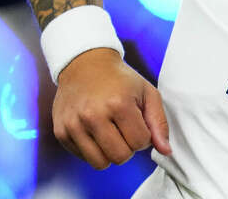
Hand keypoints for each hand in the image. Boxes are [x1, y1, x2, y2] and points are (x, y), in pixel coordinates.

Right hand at [52, 48, 171, 168]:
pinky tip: (96, 131)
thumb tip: (166, 151)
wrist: (85, 64)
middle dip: (128, 148)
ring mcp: (74, 125)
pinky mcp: (61, 132)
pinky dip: (93, 150)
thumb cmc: (120, 79)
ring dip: (110, 153)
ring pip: (100, 163)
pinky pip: (83, 158)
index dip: (144, 136)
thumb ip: (159, 123)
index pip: (140, 142)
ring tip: (111, 133)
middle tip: (125, 130)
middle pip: (120, 157)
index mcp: (119, 104)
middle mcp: (93, 116)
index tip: (138, 123)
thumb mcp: (147, 93)